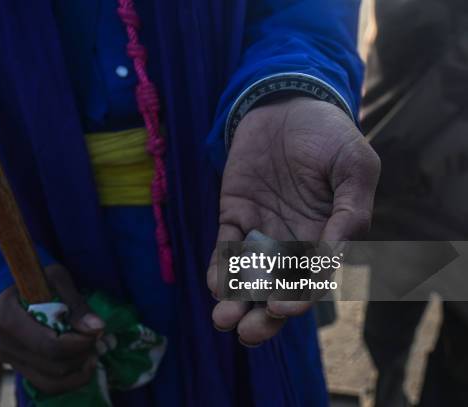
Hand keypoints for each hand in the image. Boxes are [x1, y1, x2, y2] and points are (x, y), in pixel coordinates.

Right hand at [0, 264, 104, 393]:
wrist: (7, 292)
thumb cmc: (33, 280)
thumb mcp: (55, 279)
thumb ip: (76, 303)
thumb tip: (98, 327)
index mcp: (7, 319)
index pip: (49, 345)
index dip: (79, 343)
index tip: (96, 331)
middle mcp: (4, 346)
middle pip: (54, 366)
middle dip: (83, 354)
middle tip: (96, 338)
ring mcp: (10, 361)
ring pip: (52, 382)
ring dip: (80, 369)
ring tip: (93, 351)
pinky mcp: (20, 369)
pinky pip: (48, 385)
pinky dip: (71, 379)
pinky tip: (84, 363)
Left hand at [207, 97, 379, 345]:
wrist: (287, 104)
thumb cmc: (328, 134)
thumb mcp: (354, 165)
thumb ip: (351, 208)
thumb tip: (338, 250)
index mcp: (326, 236)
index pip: (313, 278)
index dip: (300, 296)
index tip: (283, 305)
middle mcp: (293, 241)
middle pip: (277, 288)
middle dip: (263, 316)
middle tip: (247, 333)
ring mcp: (262, 230)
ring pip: (248, 276)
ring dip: (236, 299)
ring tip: (223, 318)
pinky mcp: (234, 214)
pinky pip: (226, 248)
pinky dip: (220, 267)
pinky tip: (214, 283)